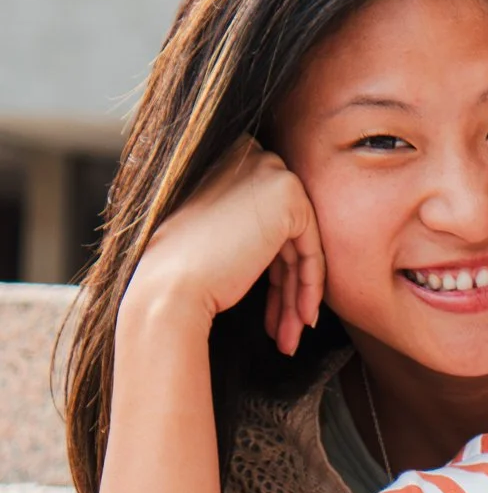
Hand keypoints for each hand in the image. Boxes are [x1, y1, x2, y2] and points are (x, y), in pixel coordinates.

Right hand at [125, 136, 325, 358]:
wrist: (169, 288)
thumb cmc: (179, 272)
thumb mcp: (216, 234)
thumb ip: (248, 225)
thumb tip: (284, 248)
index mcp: (227, 159)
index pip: (264, 220)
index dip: (272, 269)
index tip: (271, 308)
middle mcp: (250, 156)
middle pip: (284, 235)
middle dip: (285, 288)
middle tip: (285, 329)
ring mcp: (271, 171)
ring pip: (298, 247)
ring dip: (294, 297)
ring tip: (289, 336)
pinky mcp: (289, 195)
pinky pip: (313, 250)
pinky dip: (309, 288)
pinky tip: (299, 321)